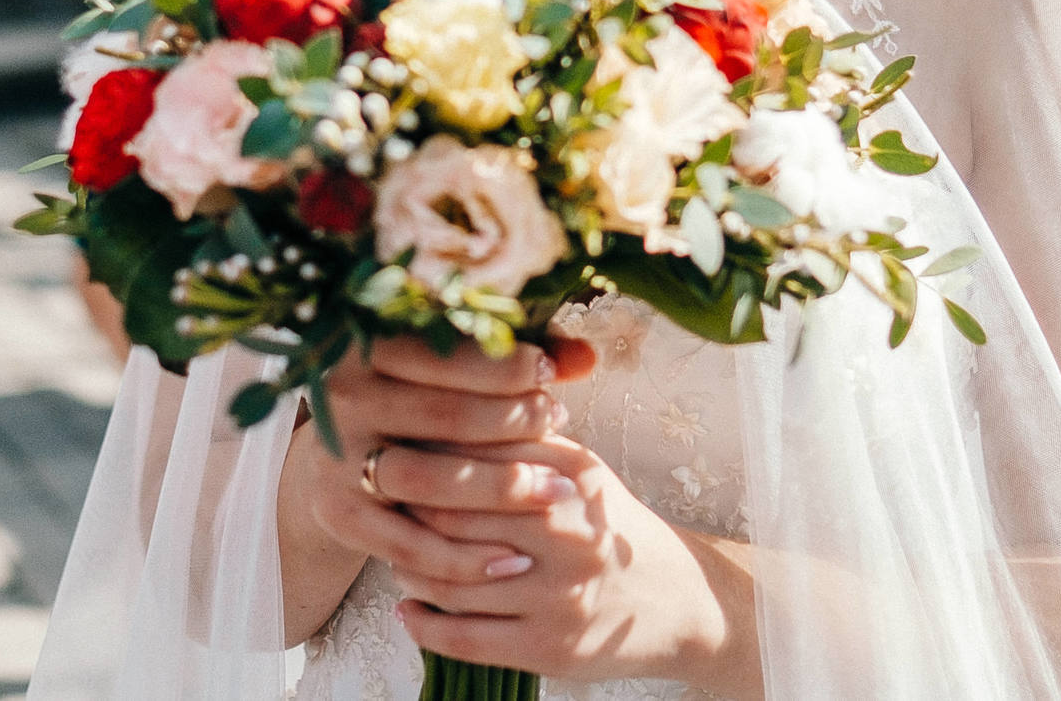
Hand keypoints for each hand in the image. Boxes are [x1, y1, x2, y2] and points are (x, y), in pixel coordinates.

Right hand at [287, 337, 591, 632]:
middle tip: (561, 425)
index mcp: (364, 346)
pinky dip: (466, 557)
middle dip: (513, 423)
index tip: (550, 373)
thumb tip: (588, 356)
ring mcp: (336, 460)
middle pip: (442, 415)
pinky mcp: (340, 516)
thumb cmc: (414, 402)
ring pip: (430, 479)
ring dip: (500, 488)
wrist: (337, 460)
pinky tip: (515, 559)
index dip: (503, 364)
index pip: (443, 352)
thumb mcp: (450, 371)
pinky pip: (411, 545)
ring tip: (555, 490)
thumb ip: (515, 360)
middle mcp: (343, 398)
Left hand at [390, 434, 746, 685]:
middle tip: (379, 501)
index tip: (391, 448)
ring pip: (450, 577)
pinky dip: (425, 625)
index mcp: (570, 477)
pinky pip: (466, 638)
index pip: (473, 456)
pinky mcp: (551, 648)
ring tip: (393, 554)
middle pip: (452, 514)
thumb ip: (519, 442)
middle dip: (405, 509)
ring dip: (408, 567)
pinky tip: (407, 610)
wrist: (681, 602)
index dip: (423, 453)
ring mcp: (557, 595)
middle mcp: (565, 532)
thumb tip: (436, 413)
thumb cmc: (610, 526)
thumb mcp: (579, 472)